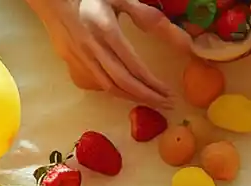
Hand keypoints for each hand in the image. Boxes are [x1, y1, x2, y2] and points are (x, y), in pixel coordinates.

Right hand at [26, 0, 189, 105]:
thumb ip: (146, 16)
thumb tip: (180, 40)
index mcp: (105, 30)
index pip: (134, 66)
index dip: (153, 84)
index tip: (169, 93)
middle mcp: (91, 47)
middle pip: (123, 82)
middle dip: (147, 97)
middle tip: (166, 104)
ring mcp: (78, 57)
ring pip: (108, 87)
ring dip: (131, 97)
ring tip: (150, 100)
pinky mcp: (70, 62)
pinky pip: (95, 83)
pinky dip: (114, 91)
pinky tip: (126, 91)